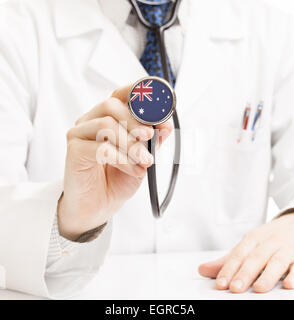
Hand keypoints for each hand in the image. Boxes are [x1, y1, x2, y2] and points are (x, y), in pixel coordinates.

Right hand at [58, 85, 171, 240]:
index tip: (157, 105)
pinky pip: (101, 148)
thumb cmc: (117, 179)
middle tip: (150, 136)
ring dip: (131, 144)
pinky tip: (133, 170)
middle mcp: (91, 121)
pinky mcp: (74, 151)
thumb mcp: (141, 157)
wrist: (99, 206)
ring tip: (144, 161)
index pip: (119, 95)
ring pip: (106, 125)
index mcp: (107, 118)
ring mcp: (79, 134)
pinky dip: (123, 159)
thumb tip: (165, 125)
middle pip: (111, 105)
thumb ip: (151, 140)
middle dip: (136, 121)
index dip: (137, 93)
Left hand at [198, 213, 293, 292]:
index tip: (220, 283)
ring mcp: (285, 248)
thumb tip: (202, 270)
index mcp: (252, 239)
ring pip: (276, 262)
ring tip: (258, 289)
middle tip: (235, 288)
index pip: (238, 255)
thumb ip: (227, 260)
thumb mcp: (248, 245)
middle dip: (245, 274)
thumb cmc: (269, 237)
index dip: (228, 269)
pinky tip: (289, 284)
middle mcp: (268, 242)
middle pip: (255, 258)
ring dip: (267, 275)